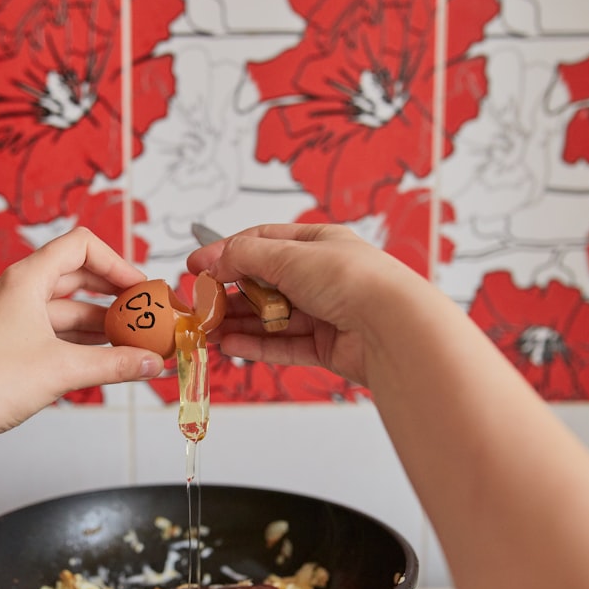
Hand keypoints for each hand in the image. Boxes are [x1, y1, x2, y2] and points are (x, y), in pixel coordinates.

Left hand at [0, 227, 163, 440]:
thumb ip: (115, 364)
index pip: (80, 246)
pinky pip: (54, 330)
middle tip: (142, 314)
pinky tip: (106, 357)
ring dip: (100, 322)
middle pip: (76, 276)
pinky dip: (81, 340)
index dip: (116, 263)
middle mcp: (17, 290)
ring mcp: (11, 316)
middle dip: (113, 295)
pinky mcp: (9, 342)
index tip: (139, 289)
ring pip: (66, 308)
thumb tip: (151, 362)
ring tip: (133, 341)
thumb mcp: (63, 370)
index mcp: (25, 279)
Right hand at [186, 223, 426, 384]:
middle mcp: (321, 276)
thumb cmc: (351, 279)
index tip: (196, 267)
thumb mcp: (289, 255)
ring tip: (207, 331)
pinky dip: (256, 346)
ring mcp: (324, 313)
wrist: (392, 326)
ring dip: (237, 324)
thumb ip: (245, 256)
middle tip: (199, 306)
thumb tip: (214, 260)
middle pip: (263, 284)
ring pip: (270, 318)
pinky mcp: (327, 347)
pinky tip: (231, 346)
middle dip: (229, 295)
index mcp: (318, 243)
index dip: (226, 253)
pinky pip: (283, 346)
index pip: (262, 242)